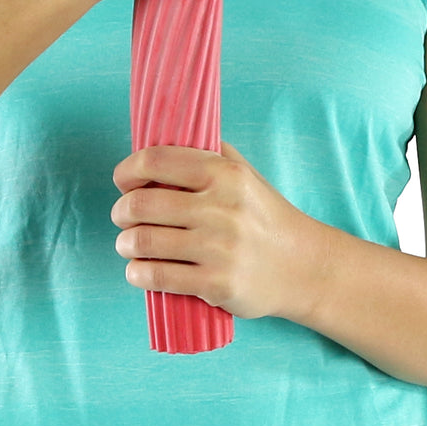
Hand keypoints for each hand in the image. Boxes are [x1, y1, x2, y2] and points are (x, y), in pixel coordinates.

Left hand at [110, 140, 323, 320]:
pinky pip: (158, 277)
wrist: (305, 266)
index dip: (128, 170)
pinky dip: (137, 273)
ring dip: (126, 244)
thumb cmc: (265, 216)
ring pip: (144, 242)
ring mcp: (219, 248)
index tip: (123, 181)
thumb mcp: (245, 174)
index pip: (156, 161)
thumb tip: (160, 141)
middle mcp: (221, 208)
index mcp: (225, 174)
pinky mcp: (217, 284)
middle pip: (141, 204)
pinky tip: (138, 270)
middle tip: (123, 217)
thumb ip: (208, 154)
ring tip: (129, 244)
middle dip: (121, 212)